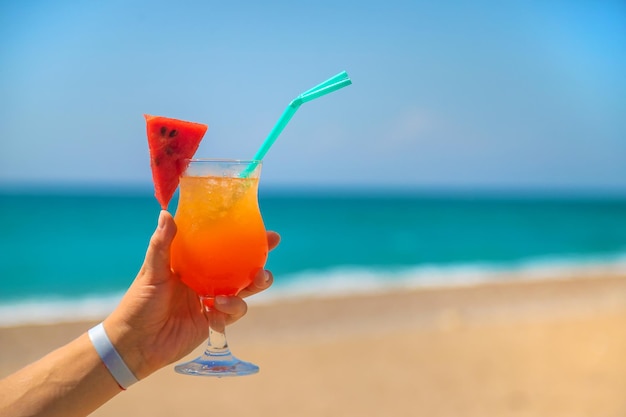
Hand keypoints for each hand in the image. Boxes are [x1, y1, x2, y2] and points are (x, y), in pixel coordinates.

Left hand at [104, 210, 279, 378]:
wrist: (135, 344)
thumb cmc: (137, 304)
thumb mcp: (151, 272)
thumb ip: (161, 245)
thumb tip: (166, 214)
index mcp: (192, 263)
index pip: (220, 245)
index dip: (240, 235)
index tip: (258, 223)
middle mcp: (205, 279)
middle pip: (240, 265)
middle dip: (259, 255)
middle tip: (270, 245)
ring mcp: (211, 300)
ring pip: (244, 288)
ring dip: (256, 282)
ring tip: (259, 278)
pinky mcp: (214, 321)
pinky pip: (234, 311)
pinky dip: (233, 307)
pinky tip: (219, 305)